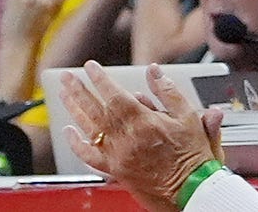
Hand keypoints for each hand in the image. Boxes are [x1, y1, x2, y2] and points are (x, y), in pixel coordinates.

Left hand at [60, 61, 217, 208]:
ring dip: (74, 109)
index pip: (114, 95)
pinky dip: (76, 143)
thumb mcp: (189, 117)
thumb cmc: (192, 156)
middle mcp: (126, 138)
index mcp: (144, 123)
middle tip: (68, 77)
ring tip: (65, 94)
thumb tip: (154, 72)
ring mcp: (117, 155)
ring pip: (89, 127)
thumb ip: (169, 92)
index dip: (100, 79)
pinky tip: (70, 131)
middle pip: (95, 109)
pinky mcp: (114, 169)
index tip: (91, 67)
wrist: (190, 189)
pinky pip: (89, 156)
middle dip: (79, 90)